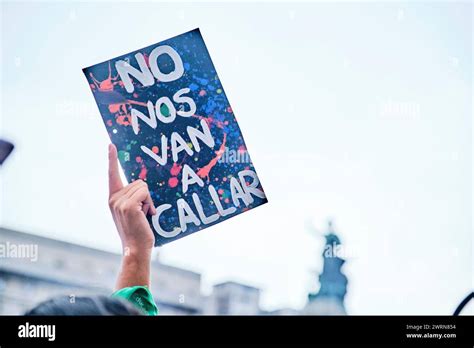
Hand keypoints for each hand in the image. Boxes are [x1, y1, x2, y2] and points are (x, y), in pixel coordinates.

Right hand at [108, 144, 155, 287]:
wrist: (136, 248)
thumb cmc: (138, 231)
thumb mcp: (133, 211)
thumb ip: (133, 198)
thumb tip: (143, 186)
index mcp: (113, 198)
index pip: (112, 174)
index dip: (111, 158)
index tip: (111, 144)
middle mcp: (113, 198)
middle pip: (138, 182)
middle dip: (146, 196)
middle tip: (143, 213)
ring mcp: (119, 202)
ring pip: (143, 187)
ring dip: (149, 201)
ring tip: (144, 215)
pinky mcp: (128, 205)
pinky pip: (145, 192)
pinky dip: (150, 203)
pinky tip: (146, 216)